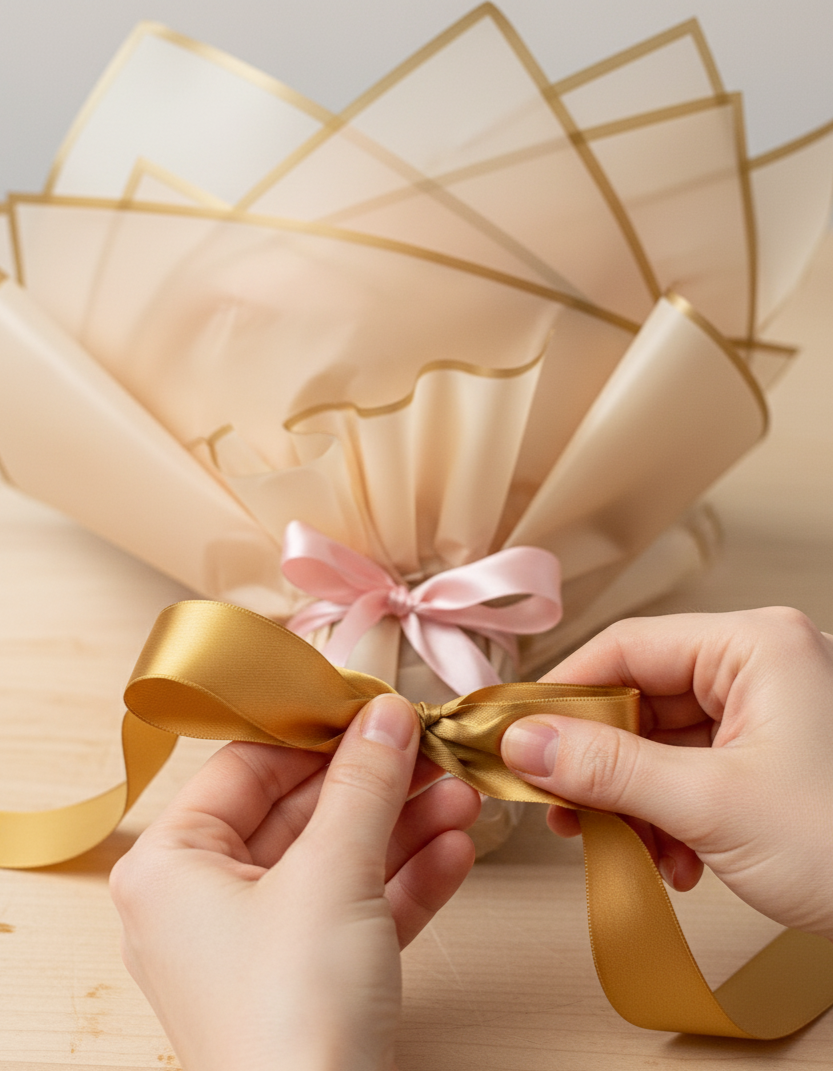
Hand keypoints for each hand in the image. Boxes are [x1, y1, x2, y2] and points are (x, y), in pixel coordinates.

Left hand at [110, 693, 479, 1070]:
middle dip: (378, 785)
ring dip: (404, 829)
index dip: (317, 729)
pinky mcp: (307, 981)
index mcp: (172, 866)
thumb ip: (363, 785)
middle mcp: (204, 902)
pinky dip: (404, 883)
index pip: (247, 765)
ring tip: (465, 796)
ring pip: (337, 862)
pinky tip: (457, 852)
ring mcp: (257, 945)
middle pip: (301, 812)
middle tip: (433, 749)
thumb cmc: (293, 1012)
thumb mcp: (332, 875)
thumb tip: (388, 714)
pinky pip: (356, 912)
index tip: (378, 705)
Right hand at [501, 607, 832, 939]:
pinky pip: (692, 770)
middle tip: (560, 806)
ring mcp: (768, 713)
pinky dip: (669, 815)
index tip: (514, 735)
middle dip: (600, 762)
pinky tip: (675, 861)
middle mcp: (760, 666)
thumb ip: (609, 769)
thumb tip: (523, 744)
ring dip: (633, 800)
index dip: (564, 693)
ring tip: (626, 847)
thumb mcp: (712, 806)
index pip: (628, 647)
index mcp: (755, 646)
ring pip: (661, 740)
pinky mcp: (770, 757)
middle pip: (641, 696)